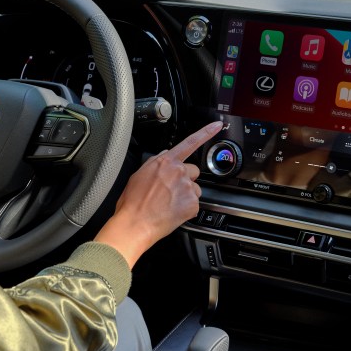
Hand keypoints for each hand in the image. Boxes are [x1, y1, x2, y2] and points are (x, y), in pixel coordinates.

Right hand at [96, 120, 222, 266]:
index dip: (206, 132)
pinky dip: (186, 209)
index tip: (218, 126)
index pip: (190, 142)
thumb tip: (164, 156)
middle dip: (186, 180)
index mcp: (166, 162)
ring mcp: (187, 187)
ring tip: (169, 204)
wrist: (134, 223)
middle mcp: (179, 171)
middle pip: (193, 171)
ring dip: (186, 195)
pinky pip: (194, 205)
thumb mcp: (139, 174)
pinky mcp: (192, 204)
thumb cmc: (133, 202)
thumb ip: (155, 162)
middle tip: (170, 192)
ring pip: (194, 189)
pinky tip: (172, 212)